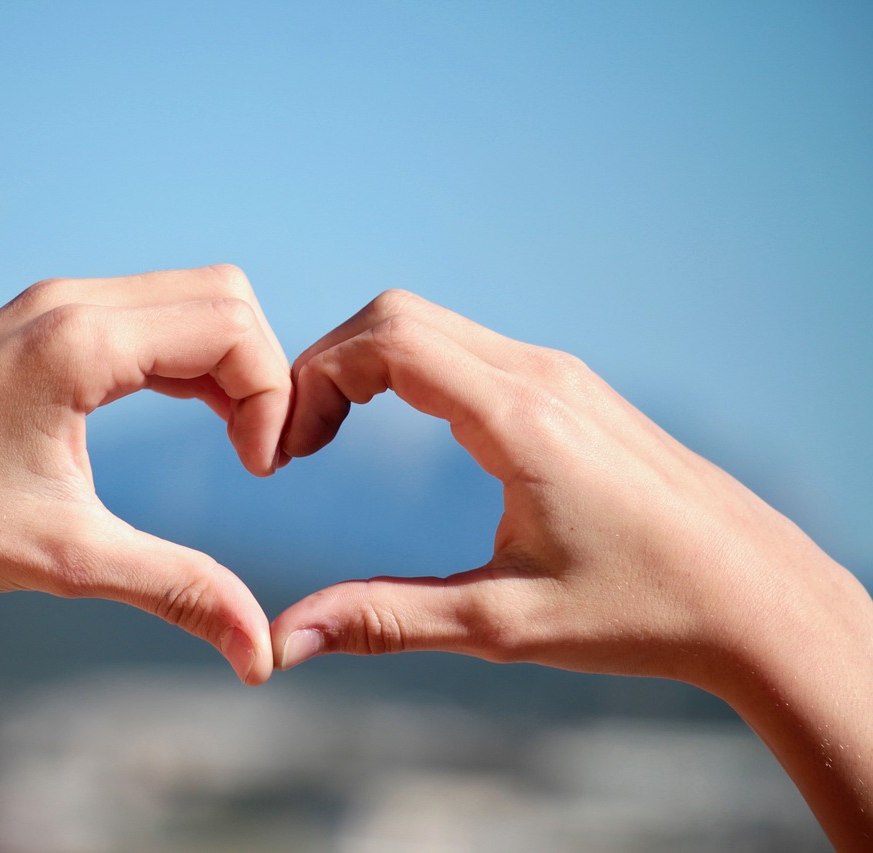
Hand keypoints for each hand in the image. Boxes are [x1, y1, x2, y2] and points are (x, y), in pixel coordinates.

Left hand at [0, 265, 291, 683]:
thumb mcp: (71, 561)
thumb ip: (177, 590)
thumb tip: (262, 656)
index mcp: (81, 343)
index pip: (232, 328)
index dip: (271, 398)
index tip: (258, 471)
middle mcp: (70, 303)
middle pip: (222, 297)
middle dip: (260, 372)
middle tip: (254, 453)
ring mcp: (50, 306)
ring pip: (185, 298)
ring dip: (225, 364)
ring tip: (233, 441)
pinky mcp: (38, 323)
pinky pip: (144, 313)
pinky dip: (184, 357)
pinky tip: (188, 414)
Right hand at [269, 289, 872, 848]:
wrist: (758, 599)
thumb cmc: (643, 612)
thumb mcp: (502, 624)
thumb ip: (387, 621)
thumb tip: (287, 640)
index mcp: (520, 418)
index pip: (388, 341)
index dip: (314, 378)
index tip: (287, 448)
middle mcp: (540, 376)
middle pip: (398, 315)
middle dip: (327, 364)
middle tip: (296, 441)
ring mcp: (560, 376)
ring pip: (433, 325)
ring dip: (366, 364)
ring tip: (330, 435)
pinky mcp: (572, 391)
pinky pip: (468, 348)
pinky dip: (408, 370)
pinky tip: (396, 428)